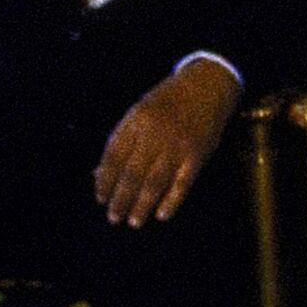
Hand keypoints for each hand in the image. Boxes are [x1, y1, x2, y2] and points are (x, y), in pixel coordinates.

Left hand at [95, 58, 241, 225]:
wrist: (208, 85)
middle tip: (113, 217)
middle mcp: (155, 134)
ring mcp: (178, 145)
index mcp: (136, 121)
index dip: (105, 180)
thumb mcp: (140, 112)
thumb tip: (99, 173)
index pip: (113, 157)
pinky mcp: (197, 155)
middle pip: (132, 173)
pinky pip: (182, 183)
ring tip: (134, 221)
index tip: (100, 198)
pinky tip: (162, 215)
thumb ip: (122, 140)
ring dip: (142, 205)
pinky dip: (172, 201)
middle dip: (121, 198)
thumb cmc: (168, 100)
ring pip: (155, 182)